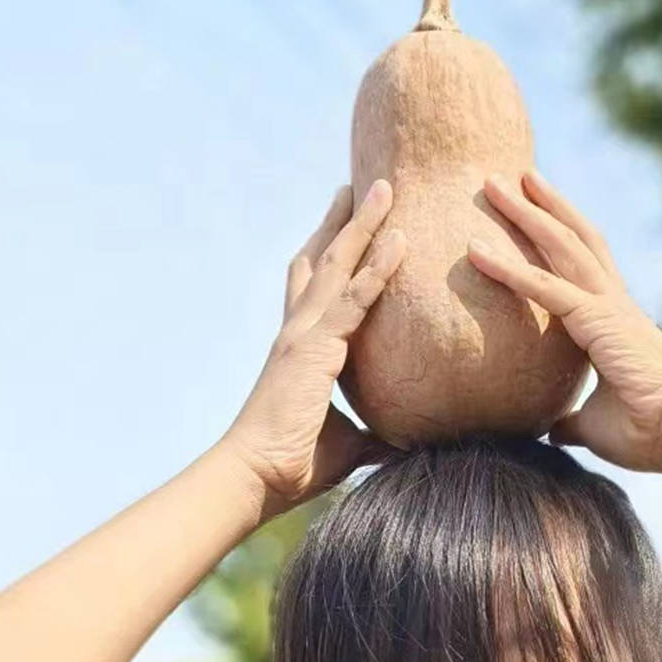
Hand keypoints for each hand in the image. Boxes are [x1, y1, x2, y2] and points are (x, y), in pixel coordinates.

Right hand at [222, 180, 406, 512]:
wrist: (256, 476)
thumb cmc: (293, 465)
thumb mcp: (348, 444)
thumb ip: (375, 435)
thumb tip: (405, 442)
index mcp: (301, 348)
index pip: (315, 287)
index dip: (332, 252)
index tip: (348, 223)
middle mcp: (298, 330)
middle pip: (325, 259)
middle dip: (348, 220)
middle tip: (367, 185)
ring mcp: (303, 333)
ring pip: (340, 264)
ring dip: (365, 223)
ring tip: (387, 186)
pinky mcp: (314, 346)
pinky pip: (355, 298)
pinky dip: (379, 268)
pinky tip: (400, 240)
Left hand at [468, 167, 661, 475]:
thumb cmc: (651, 432)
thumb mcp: (595, 424)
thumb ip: (571, 419)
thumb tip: (553, 428)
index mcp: (613, 323)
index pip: (580, 269)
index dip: (557, 239)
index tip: (532, 215)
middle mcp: (612, 304)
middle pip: (570, 240)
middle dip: (539, 207)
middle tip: (508, 177)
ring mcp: (608, 306)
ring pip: (560, 246)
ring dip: (525, 212)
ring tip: (492, 181)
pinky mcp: (599, 320)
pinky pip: (544, 287)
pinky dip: (507, 268)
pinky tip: (475, 251)